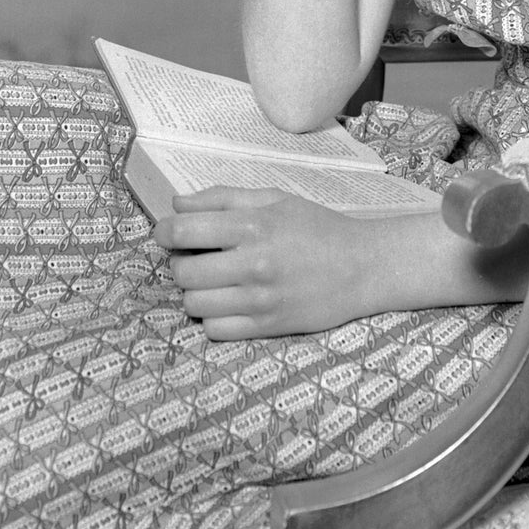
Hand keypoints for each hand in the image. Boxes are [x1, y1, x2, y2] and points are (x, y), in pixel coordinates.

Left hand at [154, 187, 371, 337]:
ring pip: (194, 303)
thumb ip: (223, 198)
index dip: (165, 231)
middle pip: (183, 271)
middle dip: (180, 262)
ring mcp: (259, 300)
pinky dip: (213, 316)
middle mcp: (254, 264)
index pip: (184, 230)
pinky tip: (227, 302)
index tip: (168, 232)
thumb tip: (177, 204)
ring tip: (212, 281)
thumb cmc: (318, 228)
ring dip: (195, 291)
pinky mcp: (267, 328)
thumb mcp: (275, 199)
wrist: (363, 267)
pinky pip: (214, 330)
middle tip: (195, 256)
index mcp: (254, 226)